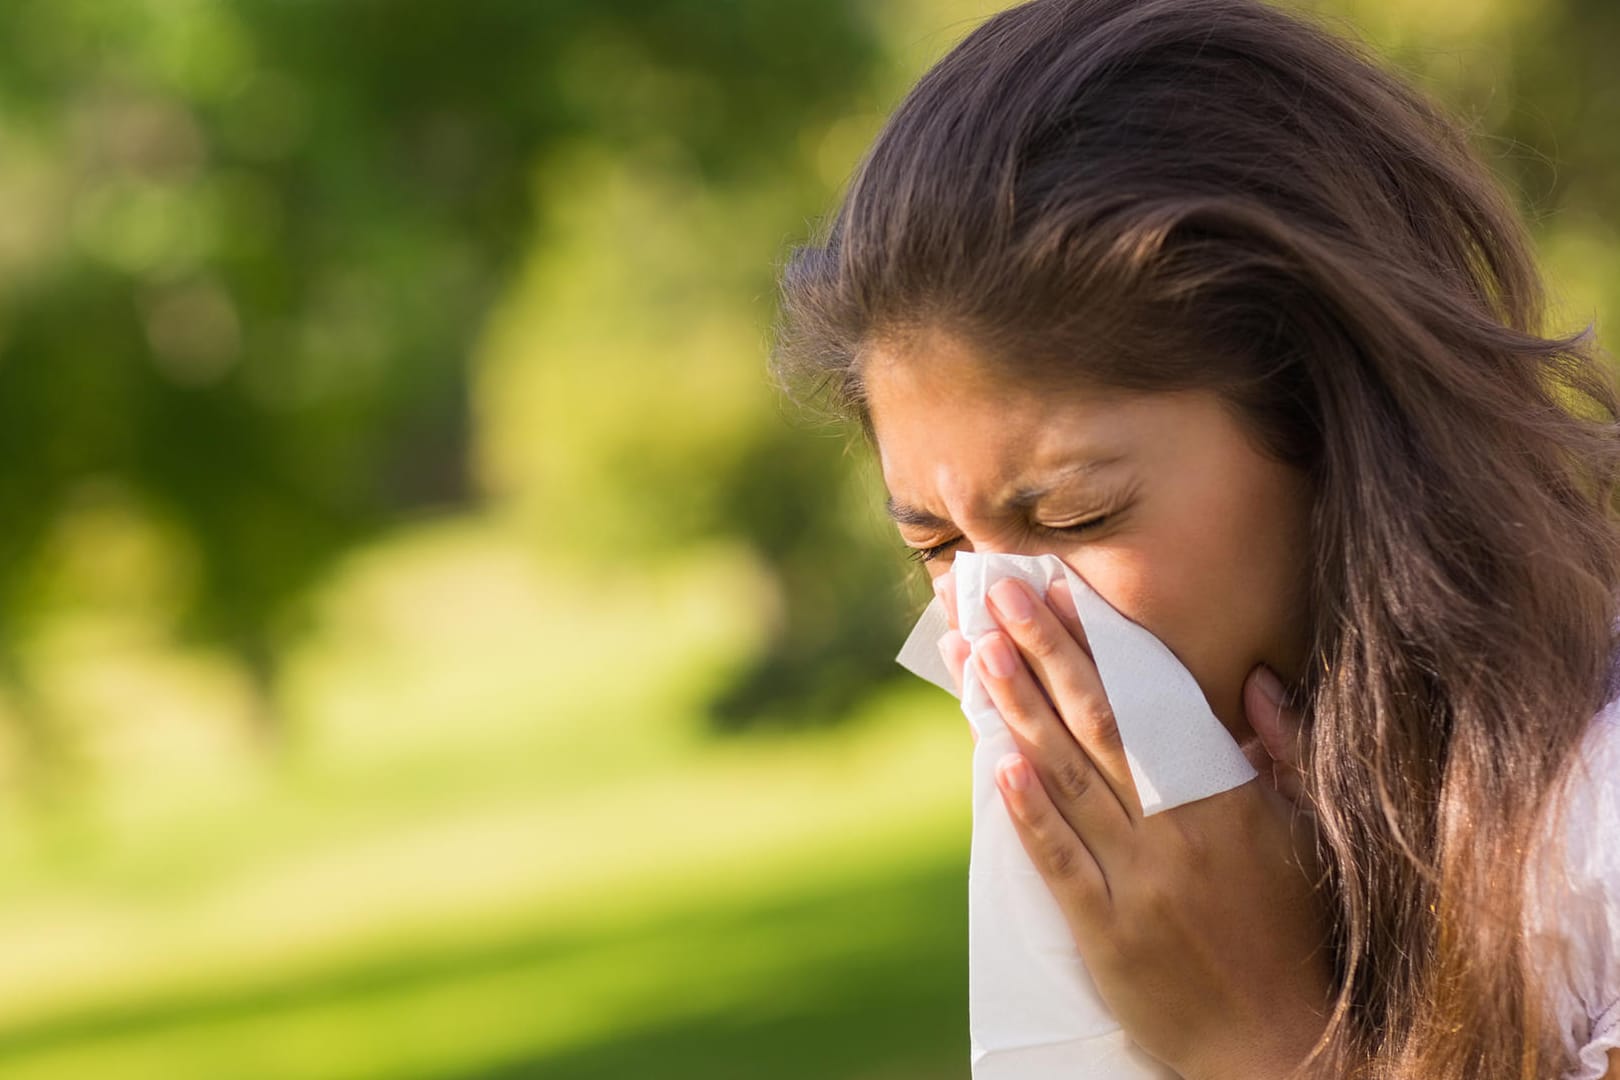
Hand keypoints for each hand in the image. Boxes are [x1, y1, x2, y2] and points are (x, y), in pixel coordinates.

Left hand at [933, 570, 1331, 1079]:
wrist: (1278, 1046)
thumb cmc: (1293, 931)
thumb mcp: (1306, 834)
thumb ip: (1286, 752)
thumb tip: (1256, 681)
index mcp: (1228, 799)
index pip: (1153, 702)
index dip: (1101, 645)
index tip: (1060, 592)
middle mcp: (1180, 832)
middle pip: (1098, 723)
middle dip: (1043, 650)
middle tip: (997, 593)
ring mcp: (1140, 883)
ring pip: (1067, 779)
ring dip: (1018, 709)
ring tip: (977, 649)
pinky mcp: (1108, 934)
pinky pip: (1061, 864)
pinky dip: (1029, 813)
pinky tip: (996, 762)